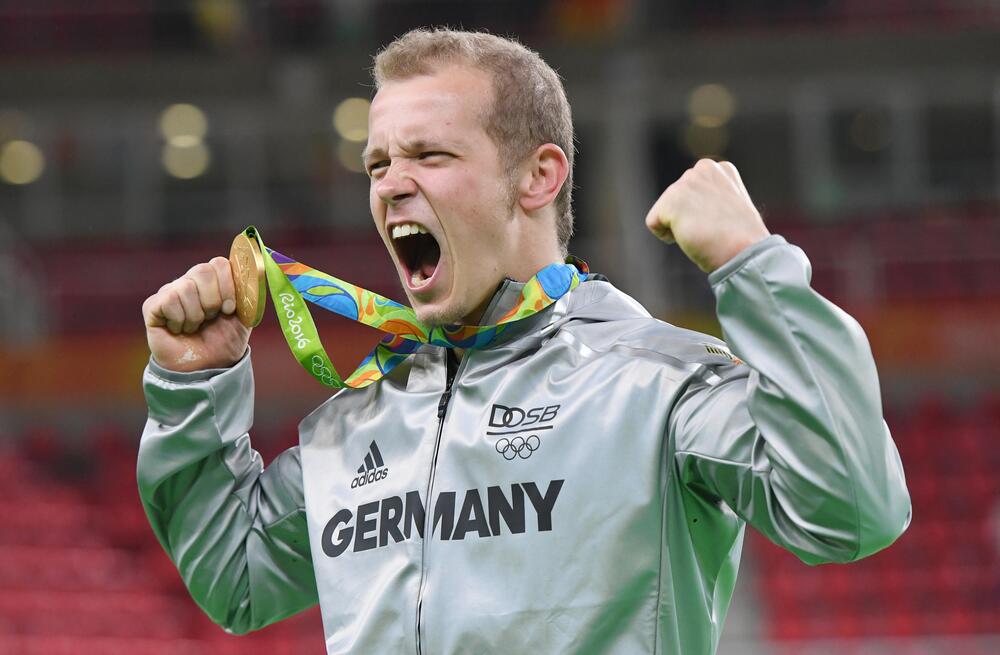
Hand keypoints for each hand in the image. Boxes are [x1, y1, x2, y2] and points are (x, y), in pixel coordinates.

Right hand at [142, 257, 250, 371]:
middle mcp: (189, 281)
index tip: (230, 309)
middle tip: (211, 318)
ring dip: (196, 315)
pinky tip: (179, 329)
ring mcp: (170, 291)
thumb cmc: (223, 341)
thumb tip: (251, 274)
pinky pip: (168, 300)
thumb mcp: (244, 317)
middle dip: (212, 300)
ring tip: (195, 327)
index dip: (227, 285)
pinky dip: (179, 320)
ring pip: (185, 288)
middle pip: (202, 270)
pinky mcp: (153, 305)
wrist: (205, 367)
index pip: (218, 263)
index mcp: (213, 281)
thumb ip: (248, 294)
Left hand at [644, 159, 769, 272]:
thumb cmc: (740, 240)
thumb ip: (710, 199)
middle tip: (713, 229)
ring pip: (665, 212)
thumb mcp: (728, 208)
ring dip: (680, 228)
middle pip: (676, 200)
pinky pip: (653, 223)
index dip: (701, 214)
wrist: (745, 251)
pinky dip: (666, 236)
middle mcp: (703, 168)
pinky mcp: (671, 200)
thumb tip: (692, 208)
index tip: (721, 222)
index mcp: (720, 169)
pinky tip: (689, 236)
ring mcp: (686, 182)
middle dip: (688, 218)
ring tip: (704, 232)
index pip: (692, 192)